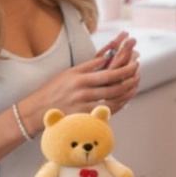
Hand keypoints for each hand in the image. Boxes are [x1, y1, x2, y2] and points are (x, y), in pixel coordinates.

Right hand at [25, 37, 139, 127]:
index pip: (108, 73)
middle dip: (129, 80)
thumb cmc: (54, 89)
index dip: (125, 69)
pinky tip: (125, 100)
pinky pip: (106, 112)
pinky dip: (118, 106)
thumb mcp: (69, 73)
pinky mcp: (83, 119)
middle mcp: (82, 92)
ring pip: (113, 101)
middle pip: (113, 87)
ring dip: (127, 93)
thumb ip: (89, 66)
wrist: (37, 110)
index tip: (135, 64)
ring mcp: (83, 107)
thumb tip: (108, 57)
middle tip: (138, 74)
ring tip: (134, 85)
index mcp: (79, 78)